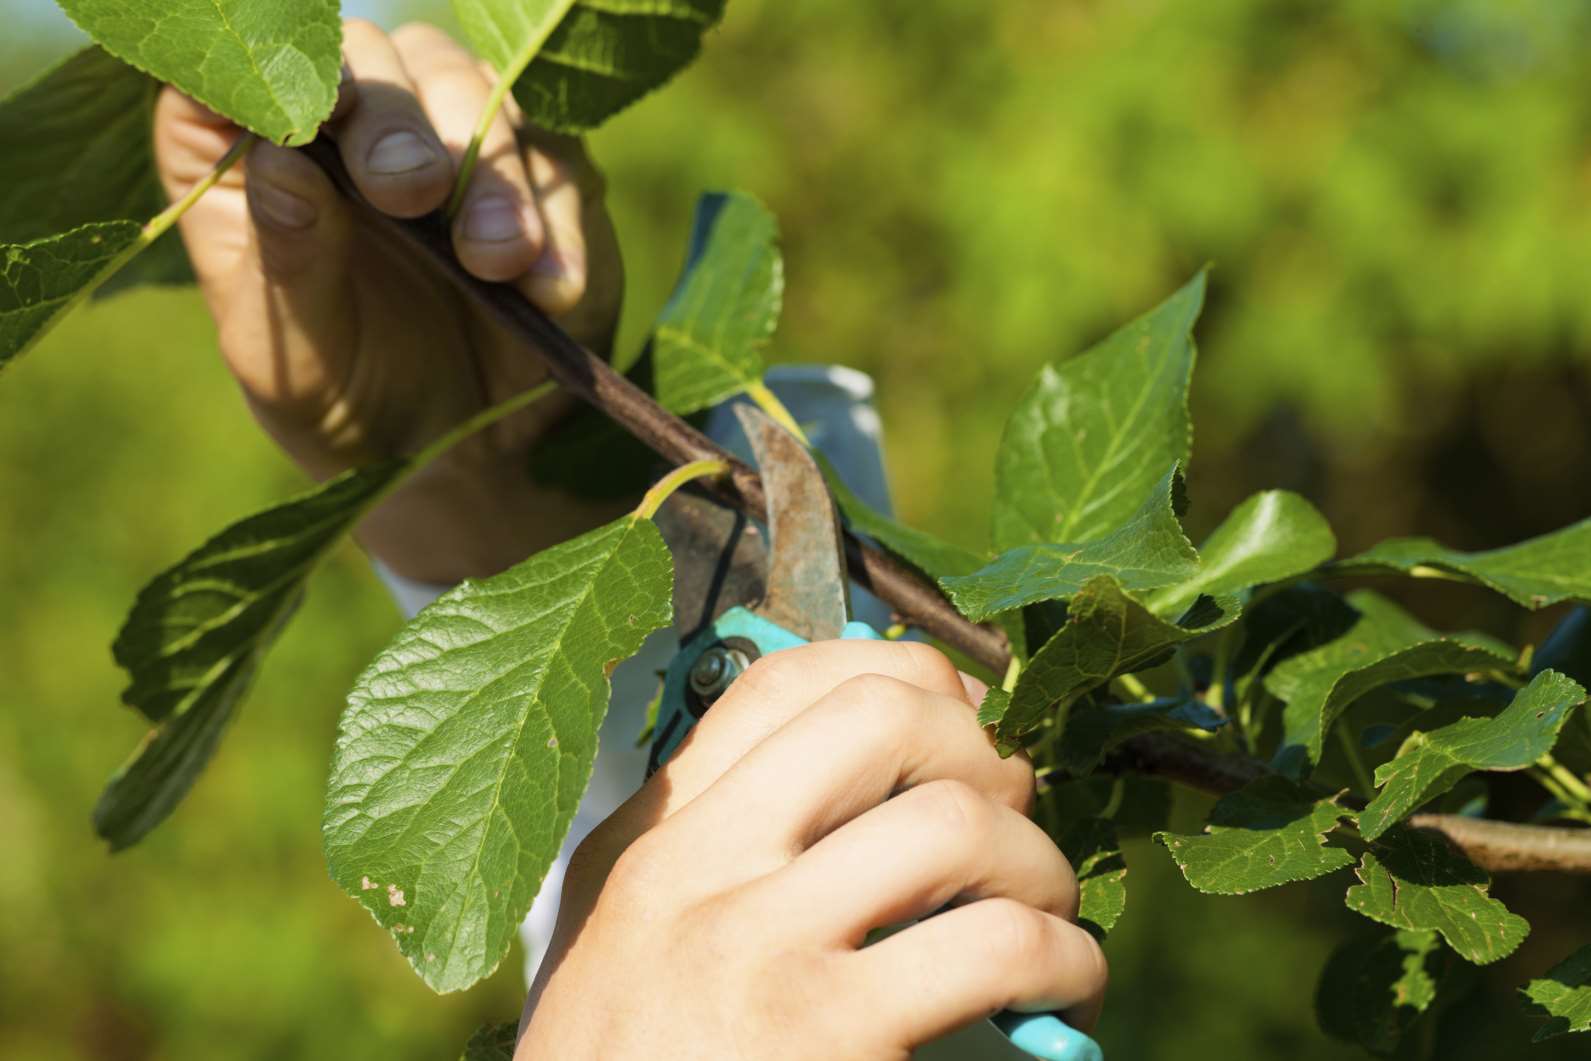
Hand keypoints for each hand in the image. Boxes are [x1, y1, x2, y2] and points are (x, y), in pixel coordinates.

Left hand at [153, 19, 626, 582]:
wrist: (465, 463)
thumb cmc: (347, 403)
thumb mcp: (293, 359)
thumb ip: (287, 261)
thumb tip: (280, 160)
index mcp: (248, 160)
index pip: (234, 73)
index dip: (271, 72)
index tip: (313, 109)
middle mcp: (345, 125)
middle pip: (363, 56)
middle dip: (392, 118)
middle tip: (411, 192)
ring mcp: (448, 137)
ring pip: (465, 84)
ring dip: (485, 167)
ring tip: (496, 261)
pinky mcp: (538, 174)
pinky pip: (554, 155)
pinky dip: (554, 217)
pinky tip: (548, 289)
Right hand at [521, 641, 1107, 1059]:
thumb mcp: (622, 948)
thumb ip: (714, 858)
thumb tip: (866, 787)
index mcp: (648, 841)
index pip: (780, 684)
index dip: (899, 670)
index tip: (961, 717)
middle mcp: (691, 872)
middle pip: (879, 717)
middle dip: (981, 747)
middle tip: (1012, 813)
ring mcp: (755, 952)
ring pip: (953, 821)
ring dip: (1037, 861)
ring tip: (1046, 912)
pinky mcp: (826, 1039)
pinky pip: (996, 945)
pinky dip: (1064, 957)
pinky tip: (1063, 988)